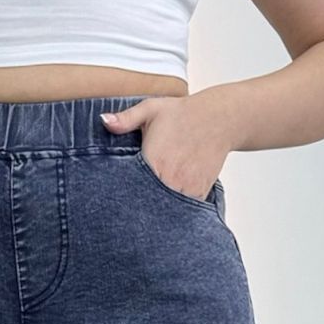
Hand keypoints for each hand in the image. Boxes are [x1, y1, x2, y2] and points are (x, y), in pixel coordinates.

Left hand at [100, 92, 232, 201]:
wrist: (219, 119)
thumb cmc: (183, 113)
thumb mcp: (151, 109)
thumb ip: (125, 119)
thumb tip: (104, 121)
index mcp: (153, 160)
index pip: (131, 187)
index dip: (124, 196)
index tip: (118, 200)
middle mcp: (169, 178)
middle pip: (147, 203)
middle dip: (140, 207)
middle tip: (131, 213)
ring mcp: (185, 188)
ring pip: (166, 210)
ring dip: (158, 210)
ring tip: (150, 209)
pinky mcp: (198, 193)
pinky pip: (184, 210)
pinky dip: (176, 210)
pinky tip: (169, 205)